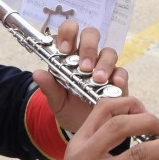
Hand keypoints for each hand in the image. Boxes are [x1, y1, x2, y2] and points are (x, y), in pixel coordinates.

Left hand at [33, 19, 126, 134]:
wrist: (84, 127)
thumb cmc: (69, 108)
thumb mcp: (56, 100)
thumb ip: (48, 87)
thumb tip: (36, 73)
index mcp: (69, 55)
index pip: (68, 32)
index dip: (68, 34)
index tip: (65, 50)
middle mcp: (88, 56)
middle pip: (91, 35)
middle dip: (88, 46)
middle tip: (84, 66)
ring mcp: (104, 66)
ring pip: (108, 52)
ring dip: (103, 63)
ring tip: (97, 79)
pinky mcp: (117, 80)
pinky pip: (122, 72)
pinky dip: (119, 76)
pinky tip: (114, 84)